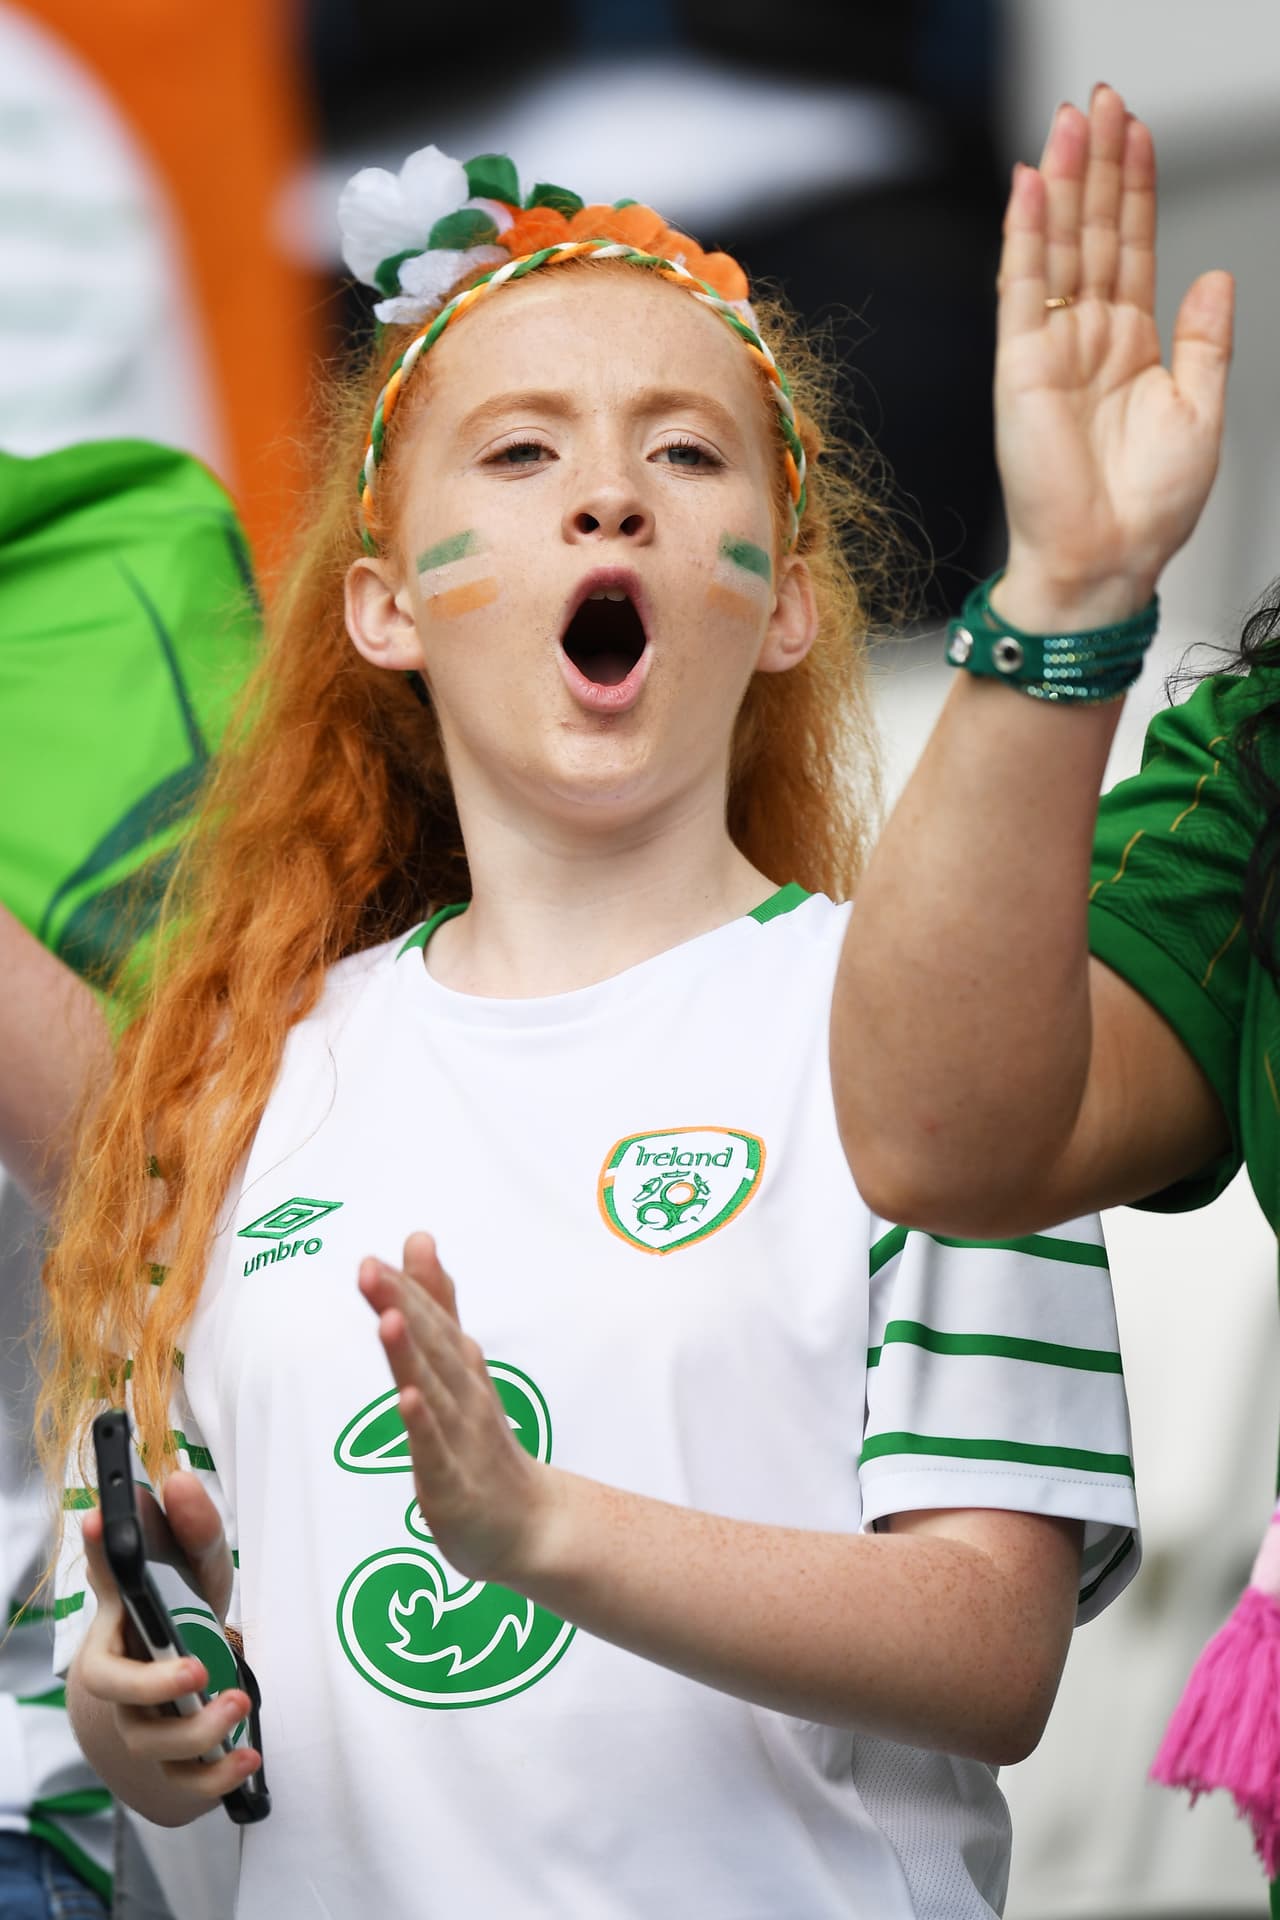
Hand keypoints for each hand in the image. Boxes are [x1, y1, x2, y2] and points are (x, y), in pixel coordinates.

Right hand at [73, 1485, 258, 1804]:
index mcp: (120, 1638)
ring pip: (156, 1745)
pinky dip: (218, 1776)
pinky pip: (189, 1783)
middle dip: (155, 1685)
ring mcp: (148, 1733)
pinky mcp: (176, 1769)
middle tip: (198, 1668)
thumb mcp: (191, 1576)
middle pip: (120, 1696)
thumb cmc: (176, 1622)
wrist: (169, 1699)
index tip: (108, 1533)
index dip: (104, 1579)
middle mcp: (126, 1690)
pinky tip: (248, 1759)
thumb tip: (177, 1480)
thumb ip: (189, 1534)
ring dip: (199, 1730)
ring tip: (238, 1704)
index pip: (102, 1616)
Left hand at [359, 1233, 552, 1584]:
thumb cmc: (483, 1441)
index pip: (432, 1321)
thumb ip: (438, 1302)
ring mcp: (461, 1440)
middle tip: (368, 1268)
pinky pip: (435, 1451)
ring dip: (410, 1355)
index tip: (373, 1258)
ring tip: (388, 1320)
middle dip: (400, 1306)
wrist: (531, 1526)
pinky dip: (423, 1425)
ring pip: (433, 1391)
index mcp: (461, 1368)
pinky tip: (406, 1400)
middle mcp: (464, 1395)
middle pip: (431, 1346)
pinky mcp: (452, 1485)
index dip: (404, 1290)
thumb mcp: (460, 1365)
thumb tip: (417, 1237)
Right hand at [994, 84, 1233, 625]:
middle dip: (1096, 164)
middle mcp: (1088, 339)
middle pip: (1092, 233)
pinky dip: (1025, 236)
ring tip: (1068, 122)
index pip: (1131, 247)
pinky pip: (1022, 289)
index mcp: (1132, 346)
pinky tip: (1030, 187)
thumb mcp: (1203, 411)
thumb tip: (1215, 277)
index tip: (1135, 131)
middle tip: (1098, 99)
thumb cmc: (1148, 507)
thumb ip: (1206, 341)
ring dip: (1060, 183)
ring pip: (1057, 248)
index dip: (1134, 187)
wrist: (1107, 560)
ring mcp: (1051, 349)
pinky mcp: (1021, 368)